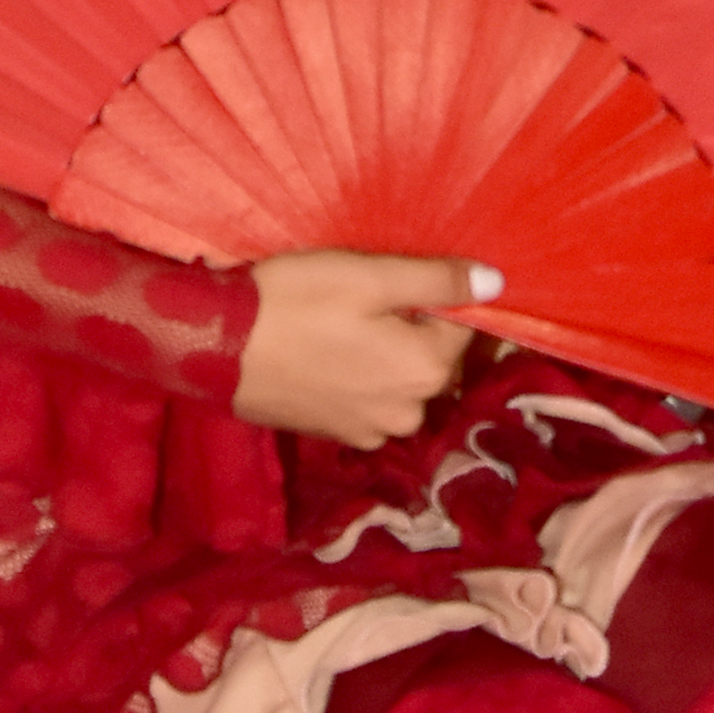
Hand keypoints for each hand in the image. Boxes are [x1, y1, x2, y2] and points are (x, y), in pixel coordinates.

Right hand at [232, 249, 502, 449]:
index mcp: (429, 373)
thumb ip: (440, 282)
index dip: (433, 296)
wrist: (215, 346)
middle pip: (432, 358)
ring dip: (383, 355)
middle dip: (411, 329)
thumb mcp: (371, 277)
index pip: (462, 325)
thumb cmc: (296, 301)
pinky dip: (357, 377)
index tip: (391, 280)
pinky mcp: (337, 435)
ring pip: (399, 380)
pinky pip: (368, 399)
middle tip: (360, 300)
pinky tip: (324, 353)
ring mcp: (371, 431)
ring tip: (339, 326)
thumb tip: (498, 285)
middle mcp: (410, 413)